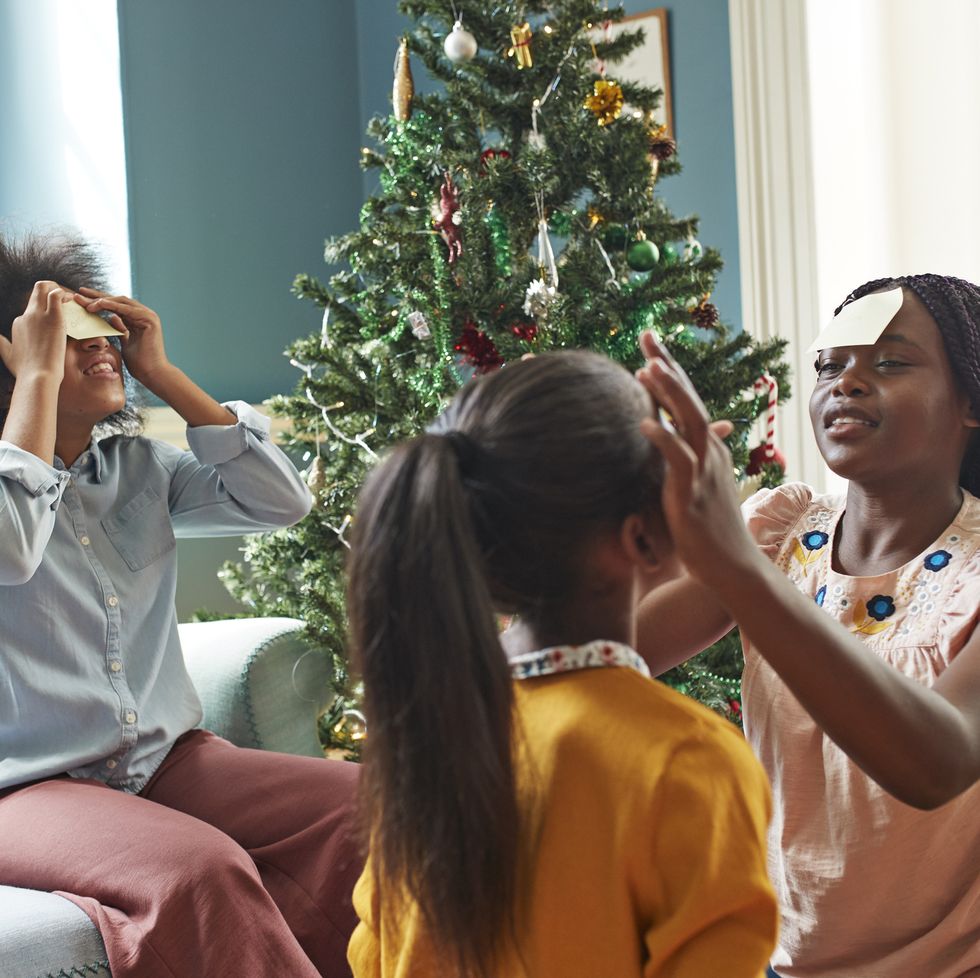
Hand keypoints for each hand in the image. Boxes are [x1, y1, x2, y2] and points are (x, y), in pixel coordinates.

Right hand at [0, 281, 70, 384]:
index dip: (46, 310)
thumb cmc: (26, 371)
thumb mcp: (8, 354)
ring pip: (45, 287)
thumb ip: (1, 344)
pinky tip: (71, 303)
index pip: (32, 309)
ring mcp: (38, 315)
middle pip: (36, 291)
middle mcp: (26, 316)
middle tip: (64, 300)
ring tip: (70, 301)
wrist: (37, 376)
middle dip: (50, 289)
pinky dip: (65, 294)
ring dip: (59, 289)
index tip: (58, 317)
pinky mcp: (53, 317)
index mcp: (19, 323)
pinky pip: (57, 294)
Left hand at [75, 288, 169, 386]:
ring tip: (85, 302)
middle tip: (79, 293)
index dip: (98, 301)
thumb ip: (119, 329)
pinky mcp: (149, 319)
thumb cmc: (140, 363)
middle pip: (117, 301)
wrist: (152, 373)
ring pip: (121, 302)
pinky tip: (99, 303)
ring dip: (102, 300)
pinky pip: (127, 309)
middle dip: (97, 296)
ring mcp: (148, 316)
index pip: (116, 306)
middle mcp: (144, 315)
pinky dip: (112, 305)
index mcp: (139, 320)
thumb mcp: (125, 342)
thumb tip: (111, 318)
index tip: (81, 300)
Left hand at [636, 331, 759, 589]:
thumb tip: (671, 443)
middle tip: (646, 334)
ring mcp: (703, 472)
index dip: (669, 371)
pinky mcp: (693, 495)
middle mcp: (708, 453)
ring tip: (647, 366)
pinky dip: (663, 439)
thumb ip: (683, 462)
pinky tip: (645, 422)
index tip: (649, 345)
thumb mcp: (696, 488)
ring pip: (688, 422)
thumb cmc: (709, 531)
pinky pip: (679, 461)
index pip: (686, 401)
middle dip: (667, 365)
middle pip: (688, 399)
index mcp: (707, 449)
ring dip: (669, 393)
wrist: (732, 568)